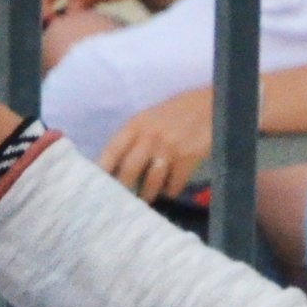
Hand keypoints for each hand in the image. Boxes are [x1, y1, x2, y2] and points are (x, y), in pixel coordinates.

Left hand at [96, 89, 213, 200]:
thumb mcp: (152, 116)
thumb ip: (137, 134)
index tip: (95, 183)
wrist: (210, 104)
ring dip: (147, 194)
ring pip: (151, 180)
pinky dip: (171, 190)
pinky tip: (169, 191)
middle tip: (119, 202)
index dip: (102, 168)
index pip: (113, 149)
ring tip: (144, 202)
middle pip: (129, 169)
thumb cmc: (179, 110)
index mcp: (136, 124)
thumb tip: (121, 159)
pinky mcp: (188, 158)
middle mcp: (149, 137)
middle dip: (123, 189)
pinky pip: (175, 182)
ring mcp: (169, 148)